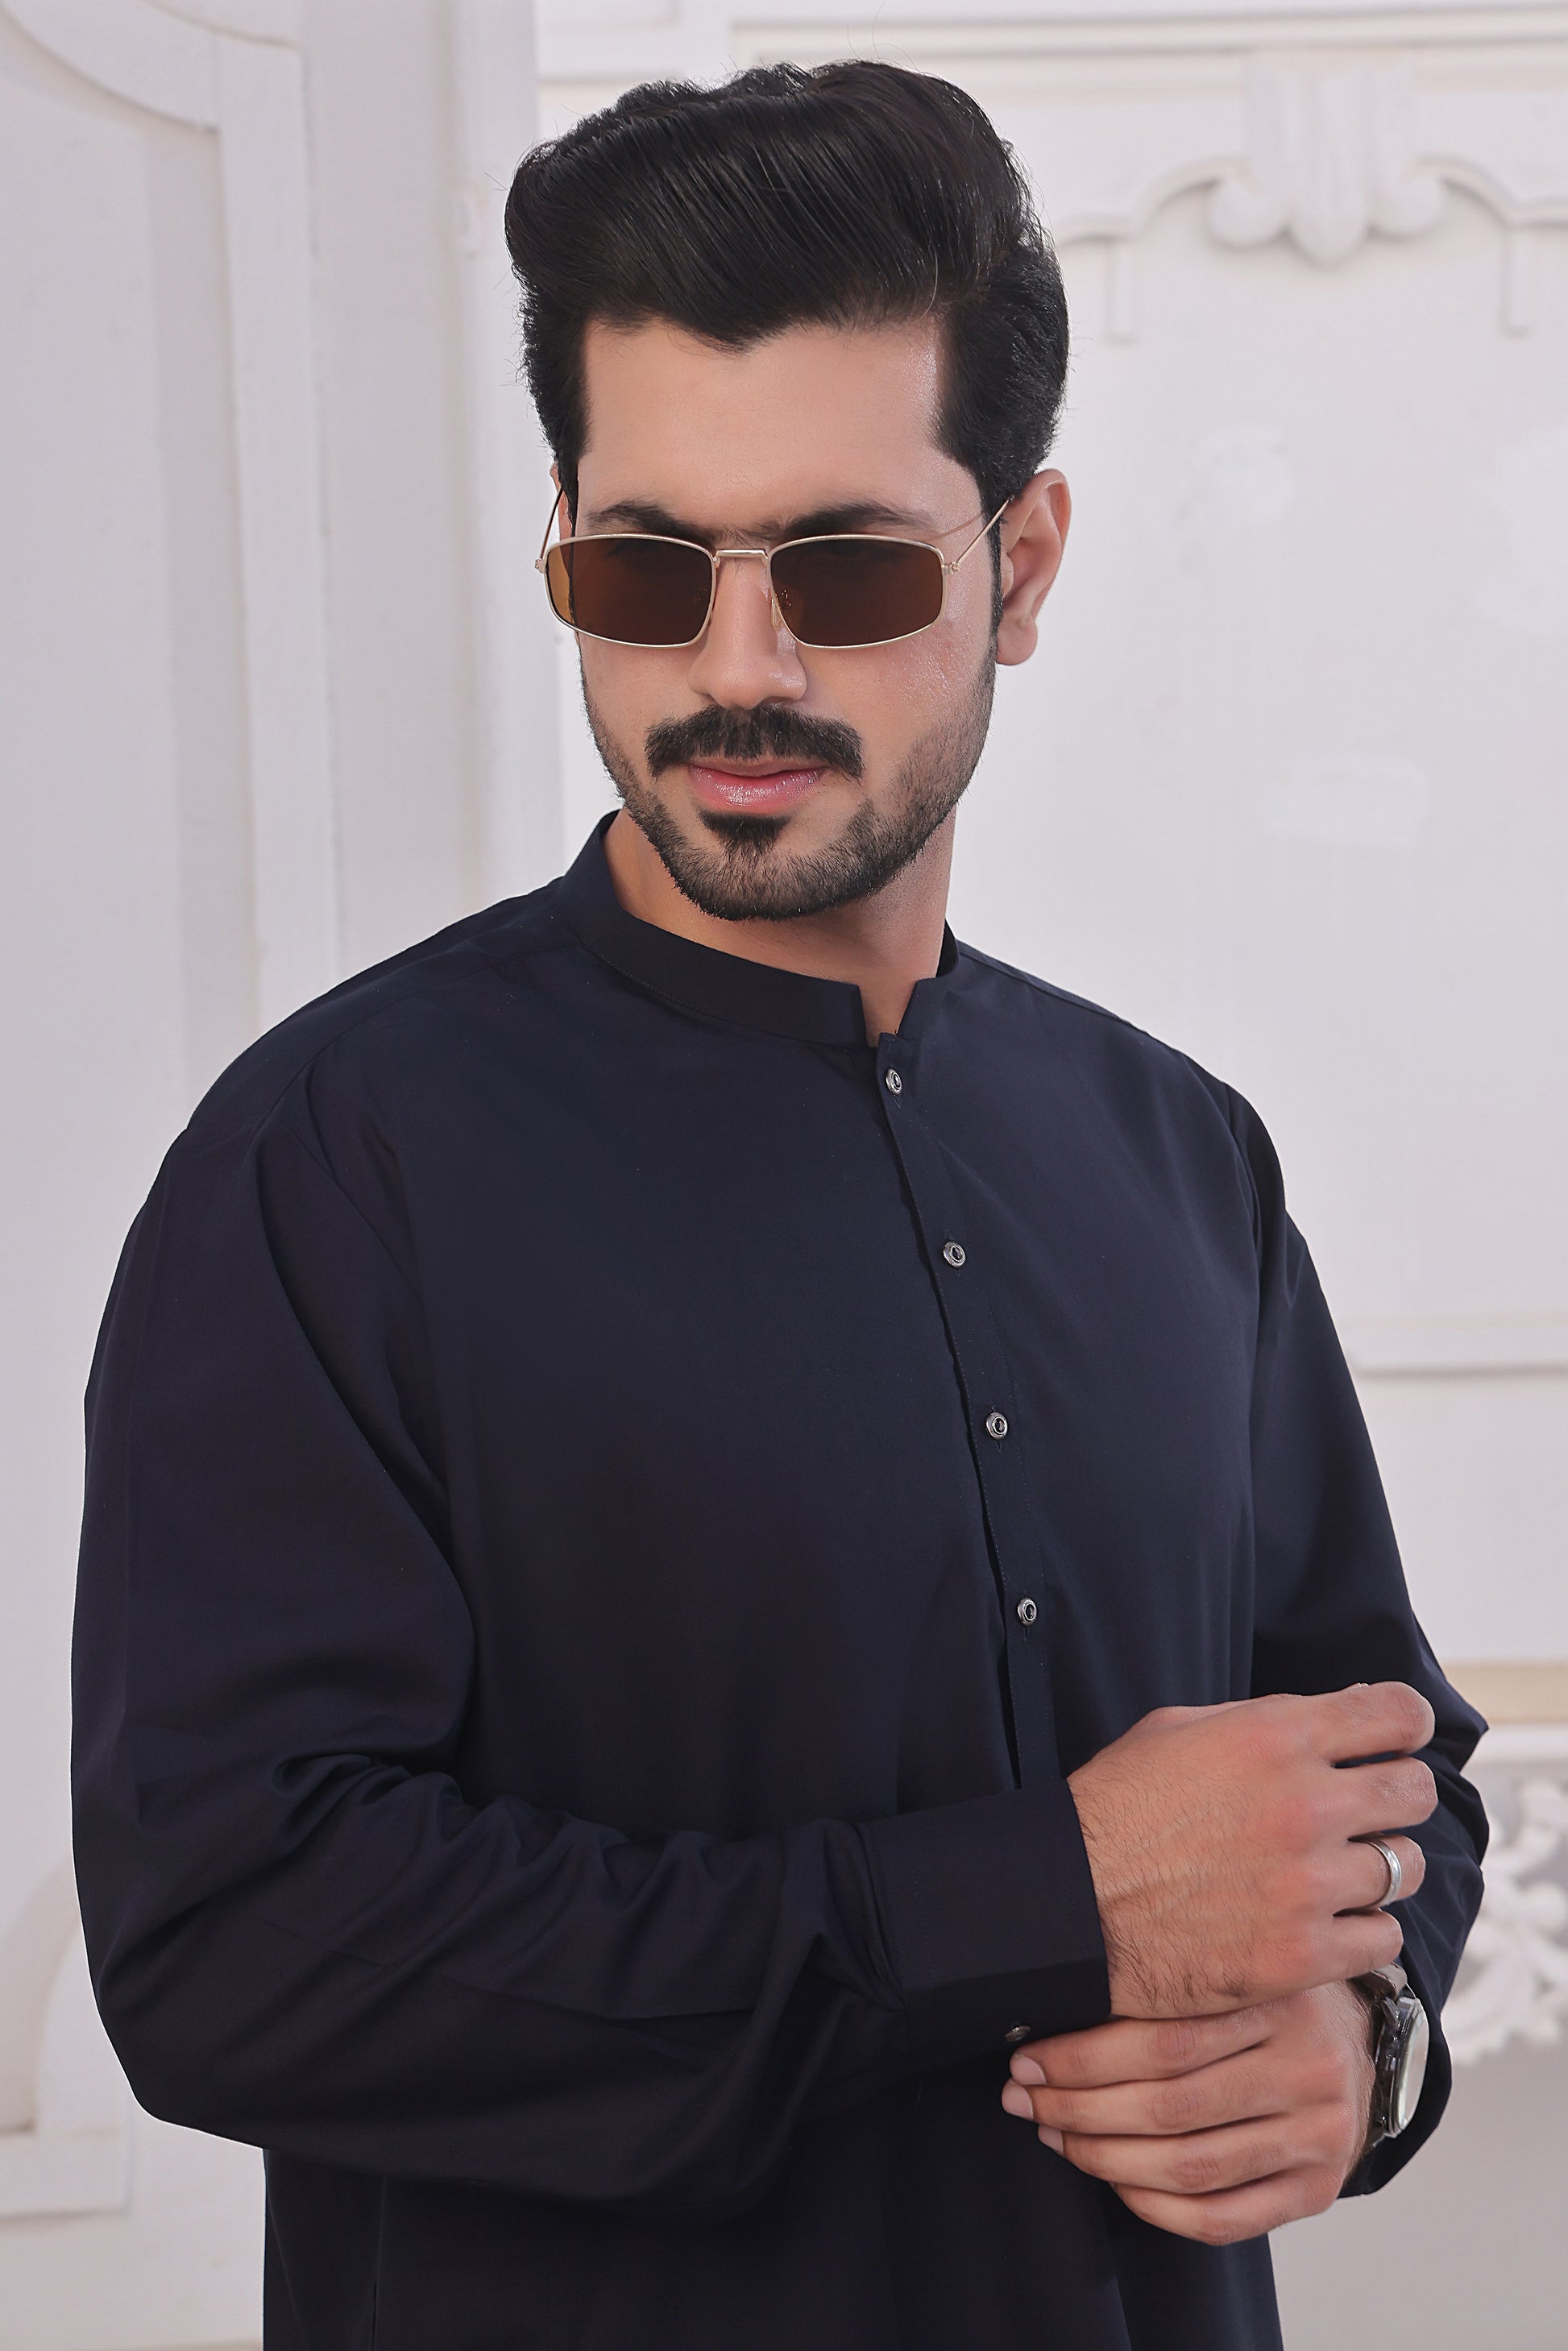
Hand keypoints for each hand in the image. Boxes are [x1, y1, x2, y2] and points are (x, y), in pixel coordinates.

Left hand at [999, 1982, 1376, 2244]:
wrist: (1357, 2047)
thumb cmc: (1266, 2004)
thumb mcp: (1230, 1972)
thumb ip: (1166, 1985)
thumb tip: (1054, 1999)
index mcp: (1279, 2001)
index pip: (1162, 2041)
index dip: (1082, 2058)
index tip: (1028, 2060)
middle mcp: (1308, 2070)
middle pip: (1170, 2108)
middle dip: (1079, 2109)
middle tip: (1024, 2099)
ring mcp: (1318, 2136)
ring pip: (1189, 2167)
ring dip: (1104, 2159)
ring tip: (1055, 2135)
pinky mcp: (1316, 2191)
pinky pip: (1220, 2220)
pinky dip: (1154, 2207)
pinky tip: (1113, 2180)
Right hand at [1067, 1683, 1435, 2015]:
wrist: (1068, 1905)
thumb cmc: (1116, 1810)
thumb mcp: (1178, 1729)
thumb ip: (1266, 1718)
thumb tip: (1344, 1709)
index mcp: (1275, 1737)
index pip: (1395, 1714)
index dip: (1405, 1725)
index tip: (1396, 1741)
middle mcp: (1304, 1805)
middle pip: (1414, 1792)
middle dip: (1396, 1797)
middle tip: (1368, 1813)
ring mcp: (1308, 1884)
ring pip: (1406, 1867)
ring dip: (1379, 1868)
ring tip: (1339, 1874)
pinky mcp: (1302, 1954)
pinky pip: (1383, 1939)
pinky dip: (1363, 1931)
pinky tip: (1326, 1923)